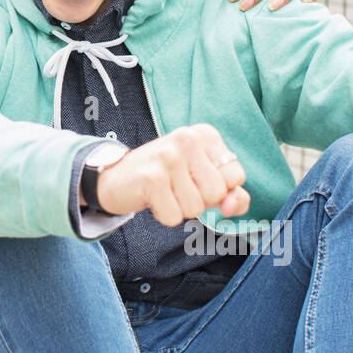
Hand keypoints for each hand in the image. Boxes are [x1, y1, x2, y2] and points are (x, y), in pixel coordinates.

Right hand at [94, 124, 249, 225]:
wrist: (115, 178)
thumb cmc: (165, 179)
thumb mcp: (202, 179)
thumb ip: (231, 193)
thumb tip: (232, 205)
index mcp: (205, 134)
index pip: (236, 176)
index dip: (220, 190)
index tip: (196, 180)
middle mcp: (188, 139)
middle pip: (217, 194)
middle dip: (199, 200)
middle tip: (176, 187)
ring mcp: (169, 157)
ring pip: (196, 208)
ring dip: (179, 209)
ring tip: (164, 192)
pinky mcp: (152, 178)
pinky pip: (174, 217)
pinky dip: (163, 215)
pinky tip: (152, 199)